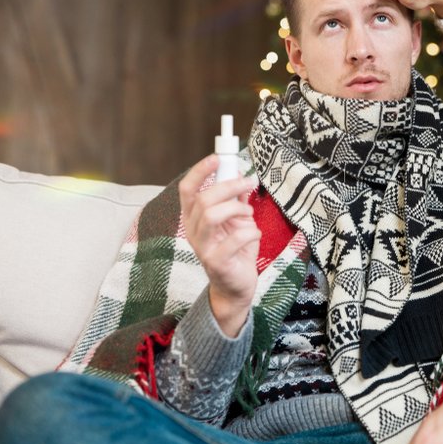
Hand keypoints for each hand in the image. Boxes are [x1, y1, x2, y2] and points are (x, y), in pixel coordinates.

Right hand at [178, 154, 260, 336]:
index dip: (200, 171)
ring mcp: (202, 247)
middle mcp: (193, 231)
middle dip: (229, 186)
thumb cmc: (236, 250)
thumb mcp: (237, 220)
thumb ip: (236, 199)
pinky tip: (255, 235)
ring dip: (237, 209)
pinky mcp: (216, 262)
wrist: (236, 286)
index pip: (188, 189)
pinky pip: (236, 238)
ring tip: (249, 215)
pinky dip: (251, 231)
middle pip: (203, 199)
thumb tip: (240, 174)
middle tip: (250, 182)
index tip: (218, 157)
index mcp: (194, 218)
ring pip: (212, 215)